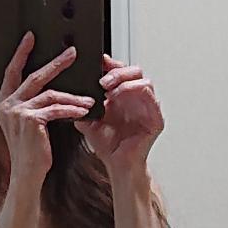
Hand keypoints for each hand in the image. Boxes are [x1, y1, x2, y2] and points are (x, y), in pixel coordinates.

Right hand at [0, 31, 95, 181]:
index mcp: (3, 103)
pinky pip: (56, 109)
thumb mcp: (26, 123)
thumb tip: (52, 87)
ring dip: (73, 96)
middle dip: (56, 63)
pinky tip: (84, 111)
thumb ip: (31, 104)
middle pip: (34, 76)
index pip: (12, 72)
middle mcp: (6, 104)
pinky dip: (72, 109)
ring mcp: (17, 112)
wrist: (26, 172)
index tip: (30, 37)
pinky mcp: (31, 120)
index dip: (21, 54)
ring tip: (90, 98)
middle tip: (72, 52)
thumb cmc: (30, 150)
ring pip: (50, 94)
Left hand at [74, 54, 163, 169]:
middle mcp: (138, 100)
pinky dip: (135, 92)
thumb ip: (83, 105)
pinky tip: (119, 96)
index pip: (122, 72)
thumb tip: (71, 92)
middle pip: (135, 71)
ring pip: (145, 81)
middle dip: (117, 71)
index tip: (98, 62)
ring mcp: (149, 109)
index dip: (112, 64)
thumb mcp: (88, 120)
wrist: (116, 165)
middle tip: (102, 80)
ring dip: (125, 81)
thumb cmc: (107, 145)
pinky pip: (152, 99)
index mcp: (124, 97)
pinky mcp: (156, 120)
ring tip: (108, 89)